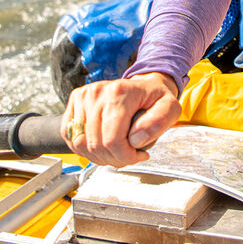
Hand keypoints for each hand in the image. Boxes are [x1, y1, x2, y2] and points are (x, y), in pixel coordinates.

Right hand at [61, 72, 180, 166]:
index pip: (112, 140)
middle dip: (114, 159)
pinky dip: (84, 148)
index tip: (138, 155)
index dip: (125, 157)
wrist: (145, 85)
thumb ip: (159, 122)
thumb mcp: (170, 107)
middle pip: (95, 145)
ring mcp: (83, 96)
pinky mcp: (75, 102)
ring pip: (80, 144)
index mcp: (120, 93)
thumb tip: (135, 141)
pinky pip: (70, 137)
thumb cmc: (156, 97)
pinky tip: (102, 144)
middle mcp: (97, 93)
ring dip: (98, 156)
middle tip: (129, 155)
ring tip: (116, 150)